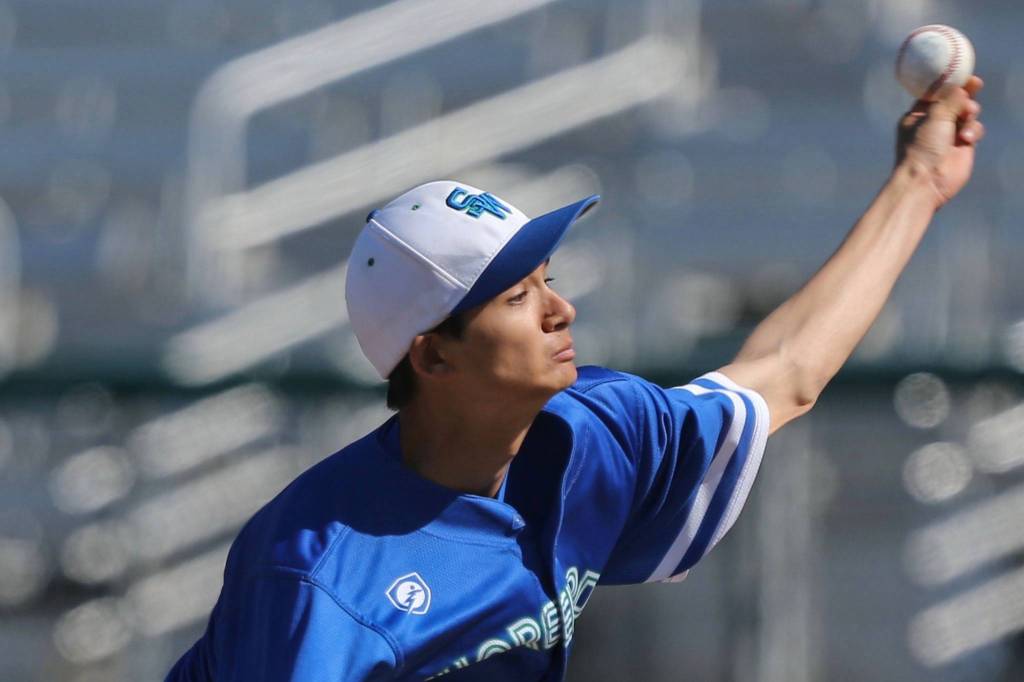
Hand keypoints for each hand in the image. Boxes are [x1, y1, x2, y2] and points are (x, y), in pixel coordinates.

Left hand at [895, 75, 984, 208]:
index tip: (961, 74)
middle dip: (964, 94)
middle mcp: (932, 123)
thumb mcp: (935, 117)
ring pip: (967, 113)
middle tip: (975, 83)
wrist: (926, 181)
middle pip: (954, 101)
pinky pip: (974, 129)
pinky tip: (966, 139)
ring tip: (966, 117)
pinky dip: (973, 130)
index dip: (949, 83)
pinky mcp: (962, 146)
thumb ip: (950, 99)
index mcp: (917, 115)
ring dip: (969, 113)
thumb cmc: (922, 148)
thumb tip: (962, 88)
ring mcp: (948, 135)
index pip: (935, 93)